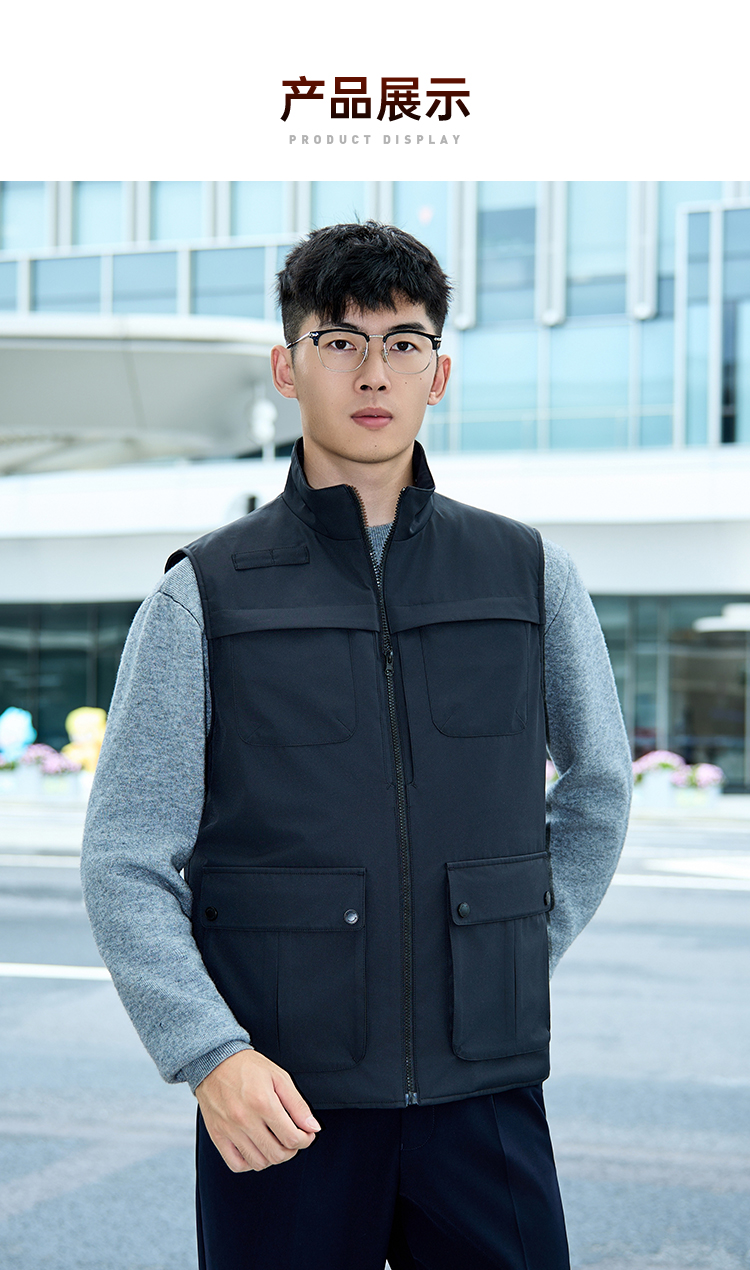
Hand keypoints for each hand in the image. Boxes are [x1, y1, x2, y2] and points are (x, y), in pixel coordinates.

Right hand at [195, 1049, 320, 1172]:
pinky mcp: (217, 1135)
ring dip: (272, 1157)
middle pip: (277, 1154)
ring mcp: (229, 1130)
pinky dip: (250, 1163)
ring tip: (275, 1143)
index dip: (305, 1140)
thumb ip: (297, 1105)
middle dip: (291, 1150)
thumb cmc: (248, 1067)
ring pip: (258, 1162)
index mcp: (263, 1103)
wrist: (214, 1060)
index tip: (307, 1134)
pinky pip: (236, 1164)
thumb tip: (313, 1127)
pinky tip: (256, 1149)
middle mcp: (245, 1119)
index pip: (292, 1138)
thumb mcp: (279, 1077)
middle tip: (292, 1139)